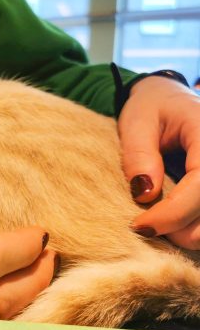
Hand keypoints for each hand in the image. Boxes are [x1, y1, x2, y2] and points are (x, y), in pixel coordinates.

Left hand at [118, 76, 199, 248]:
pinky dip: (196, 226)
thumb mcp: (137, 122)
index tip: (142, 225)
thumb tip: (145, 194)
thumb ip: (140, 155)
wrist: (167, 97)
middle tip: (146, 228)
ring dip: (193, 232)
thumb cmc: (150, 107)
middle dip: (183, 227)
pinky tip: (174, 225)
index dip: (175, 210)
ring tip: (159, 225)